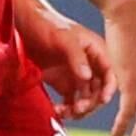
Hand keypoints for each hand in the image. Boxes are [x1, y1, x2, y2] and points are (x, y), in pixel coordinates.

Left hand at [20, 6, 115, 120]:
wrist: (25, 24)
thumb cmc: (47, 24)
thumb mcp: (63, 38)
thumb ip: (76, 56)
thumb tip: (87, 77)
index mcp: (96, 50)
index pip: (109, 73)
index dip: (109, 88)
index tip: (102, 100)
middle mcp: (89, 65)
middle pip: (99, 91)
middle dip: (91, 103)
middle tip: (78, 108)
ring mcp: (76, 74)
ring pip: (85, 99)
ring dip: (78, 109)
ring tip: (64, 112)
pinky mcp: (63, 82)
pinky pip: (70, 101)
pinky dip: (67, 109)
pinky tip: (57, 110)